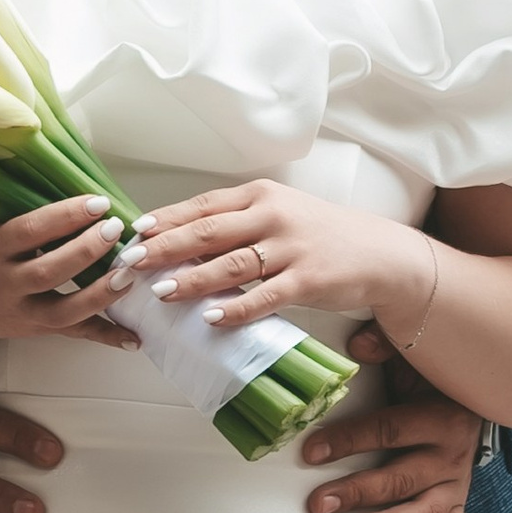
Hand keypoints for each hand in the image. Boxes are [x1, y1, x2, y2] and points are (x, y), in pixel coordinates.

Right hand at [0, 194, 140, 352]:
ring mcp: (21, 312)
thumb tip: (75, 185)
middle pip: (49, 271)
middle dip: (86, 250)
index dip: (65, 216)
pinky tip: (133, 338)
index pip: (29, 231)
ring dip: (100, 294)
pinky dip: (105, 337)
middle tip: (116, 228)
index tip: (97, 201)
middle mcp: (5, 284)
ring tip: (128, 273)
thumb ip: (25, 214)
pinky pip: (74, 335)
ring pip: (63, 311)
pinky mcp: (37, 331)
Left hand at [117, 179, 435, 330]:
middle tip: (131, 262)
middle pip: (209, 231)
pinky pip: (265, 296)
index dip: (166, 219)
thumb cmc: (320, 234)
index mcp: (260, 195)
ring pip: (232, 263)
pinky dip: (237, 307)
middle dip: (166, 247)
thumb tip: (179, 238)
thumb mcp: (278, 213)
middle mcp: (273, 216)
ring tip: (162, 291)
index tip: (133, 231)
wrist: (380, 253)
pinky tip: (211, 317)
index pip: (203, 206)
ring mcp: (291, 247)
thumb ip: (236, 221)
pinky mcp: (309, 279)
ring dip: (193, 278)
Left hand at [297, 323, 478, 512]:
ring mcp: (457, 481)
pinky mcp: (459, 500)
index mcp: (439, 415)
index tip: (310, 452)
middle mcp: (451, 452)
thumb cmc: (431, 378)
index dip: (347, 441)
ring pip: (425, 509)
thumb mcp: (412, 356)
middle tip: (318, 503)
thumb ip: (385, 345)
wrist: (476, 398)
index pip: (388, 430)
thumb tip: (356, 346)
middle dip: (357, 491)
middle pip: (401, 476)